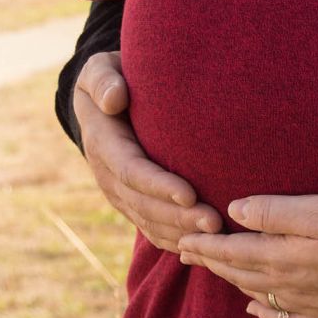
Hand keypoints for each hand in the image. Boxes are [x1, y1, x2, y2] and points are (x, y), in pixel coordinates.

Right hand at [75, 52, 222, 251]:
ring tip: (218, 237)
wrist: (106, 99)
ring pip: (150, 222)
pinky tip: (205, 248)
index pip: (131, 170)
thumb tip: (114, 99)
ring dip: (182, 232)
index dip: (158, 186)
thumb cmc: (112, 78)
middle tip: (214, 222)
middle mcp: (109, 175)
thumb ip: (103, 79)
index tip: (189, 194)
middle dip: (178, 217)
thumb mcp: (99, 69)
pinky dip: (176, 241)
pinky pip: (153, 229)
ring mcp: (121, 194)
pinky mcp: (134, 203)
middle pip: (144, 204)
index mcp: (103, 143)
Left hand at [177, 195, 317, 317]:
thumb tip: (234, 212)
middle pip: (239, 274)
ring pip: (258, 294)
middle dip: (211, 263)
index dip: (205, 246)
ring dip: (232, 282)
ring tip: (216, 272)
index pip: (232, 252)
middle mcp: (289, 285)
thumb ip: (275, 212)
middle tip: (186, 254)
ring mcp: (310, 303)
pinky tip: (257, 309)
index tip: (182, 240)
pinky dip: (266, 313)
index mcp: (283, 257)